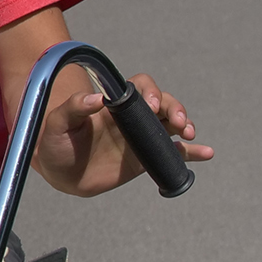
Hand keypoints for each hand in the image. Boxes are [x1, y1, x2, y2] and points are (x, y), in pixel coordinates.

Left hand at [36, 72, 212, 196]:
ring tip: (190, 135)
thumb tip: (97, 99)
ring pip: (173, 124)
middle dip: (175, 108)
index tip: (151, 107)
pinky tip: (206, 153)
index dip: (151, 92)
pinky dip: (192, 153)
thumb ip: (73, 108)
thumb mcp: (56, 123)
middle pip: (163, 103)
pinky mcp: (146, 158)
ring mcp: (141, 137)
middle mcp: (132, 117)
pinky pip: (175, 154)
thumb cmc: (55, 143)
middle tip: (179, 123)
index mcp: (113, 105)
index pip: (141, 87)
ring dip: (186, 125)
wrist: (61, 173)